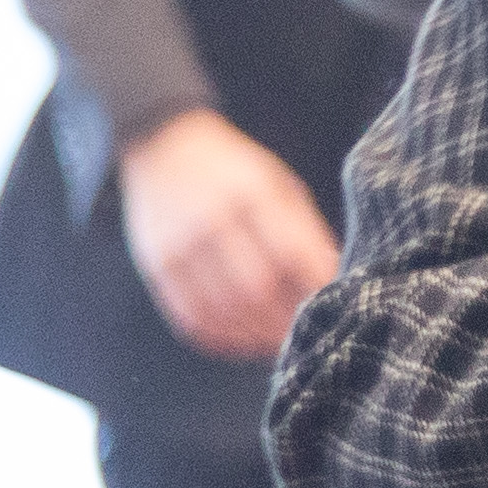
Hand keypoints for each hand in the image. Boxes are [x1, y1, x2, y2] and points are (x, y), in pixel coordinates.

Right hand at [117, 109, 339, 362]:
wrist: (163, 146)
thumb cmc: (234, 169)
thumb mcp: (278, 183)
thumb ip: (304, 229)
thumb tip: (332, 276)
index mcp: (252, 194)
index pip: (292, 253)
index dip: (315, 286)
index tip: (333, 303)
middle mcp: (212, 221)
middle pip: (256, 288)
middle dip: (286, 319)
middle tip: (305, 331)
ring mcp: (178, 246)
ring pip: (222, 310)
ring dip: (255, 334)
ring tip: (276, 341)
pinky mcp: (155, 266)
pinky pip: (188, 315)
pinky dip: (218, 337)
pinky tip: (240, 340)